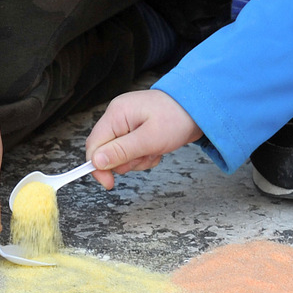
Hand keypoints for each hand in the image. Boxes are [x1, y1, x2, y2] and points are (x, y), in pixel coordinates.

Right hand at [86, 89, 201, 187]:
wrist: (198, 108)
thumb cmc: (177, 118)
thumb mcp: (150, 139)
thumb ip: (121, 151)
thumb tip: (96, 162)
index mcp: (116, 114)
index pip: (94, 145)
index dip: (98, 167)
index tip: (109, 184)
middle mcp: (117, 117)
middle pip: (106, 152)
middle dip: (127, 161)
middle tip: (146, 154)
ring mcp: (127, 123)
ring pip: (121, 155)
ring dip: (138, 159)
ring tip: (155, 149)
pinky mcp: (135, 130)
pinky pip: (132, 152)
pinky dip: (145, 155)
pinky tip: (158, 148)